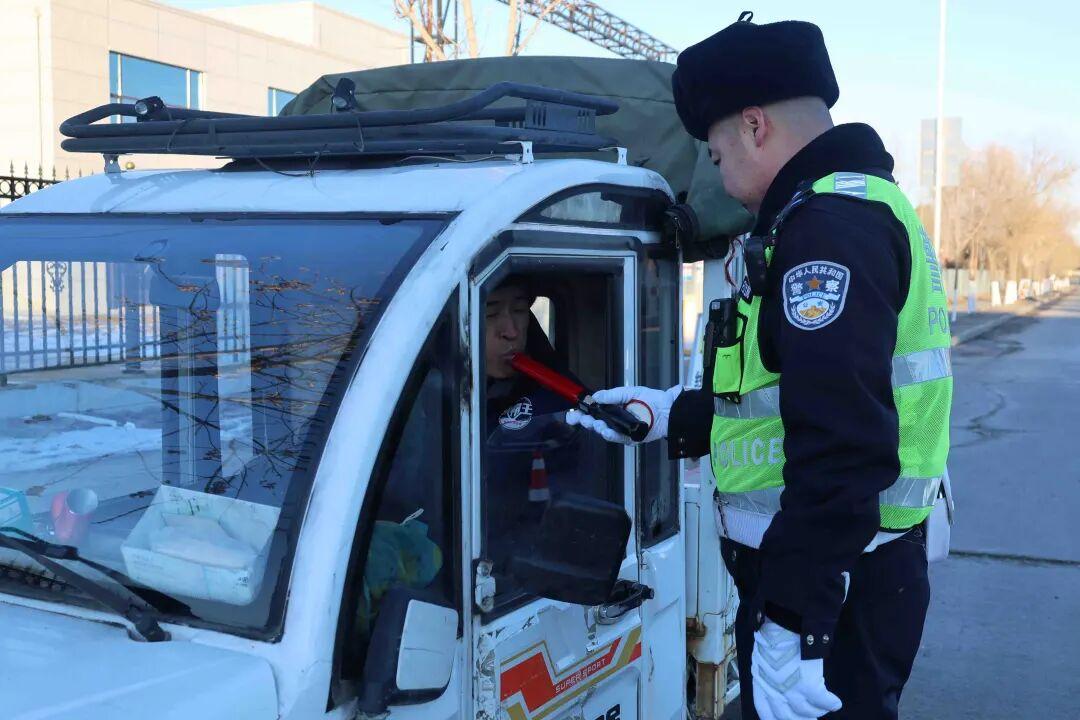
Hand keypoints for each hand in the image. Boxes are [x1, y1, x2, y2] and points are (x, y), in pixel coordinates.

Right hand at [564, 385, 680, 443]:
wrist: (667, 410)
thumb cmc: (651, 399)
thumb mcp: (630, 392)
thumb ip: (613, 395)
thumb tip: (596, 396)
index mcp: (613, 407)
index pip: (594, 411)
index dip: (582, 413)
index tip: (573, 413)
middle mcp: (615, 420)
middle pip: (595, 423)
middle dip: (586, 422)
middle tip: (581, 419)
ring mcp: (622, 430)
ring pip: (604, 432)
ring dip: (598, 428)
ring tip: (596, 424)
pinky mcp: (630, 438)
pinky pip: (618, 438)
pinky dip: (611, 435)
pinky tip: (606, 431)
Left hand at [751, 620, 841, 719]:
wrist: (785, 626)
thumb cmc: (773, 637)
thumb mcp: (762, 658)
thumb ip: (767, 675)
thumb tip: (775, 683)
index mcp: (761, 684)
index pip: (764, 711)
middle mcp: (775, 692)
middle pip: (787, 717)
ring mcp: (792, 691)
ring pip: (807, 711)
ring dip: (816, 711)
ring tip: (822, 709)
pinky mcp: (809, 687)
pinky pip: (824, 702)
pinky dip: (831, 704)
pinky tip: (836, 703)